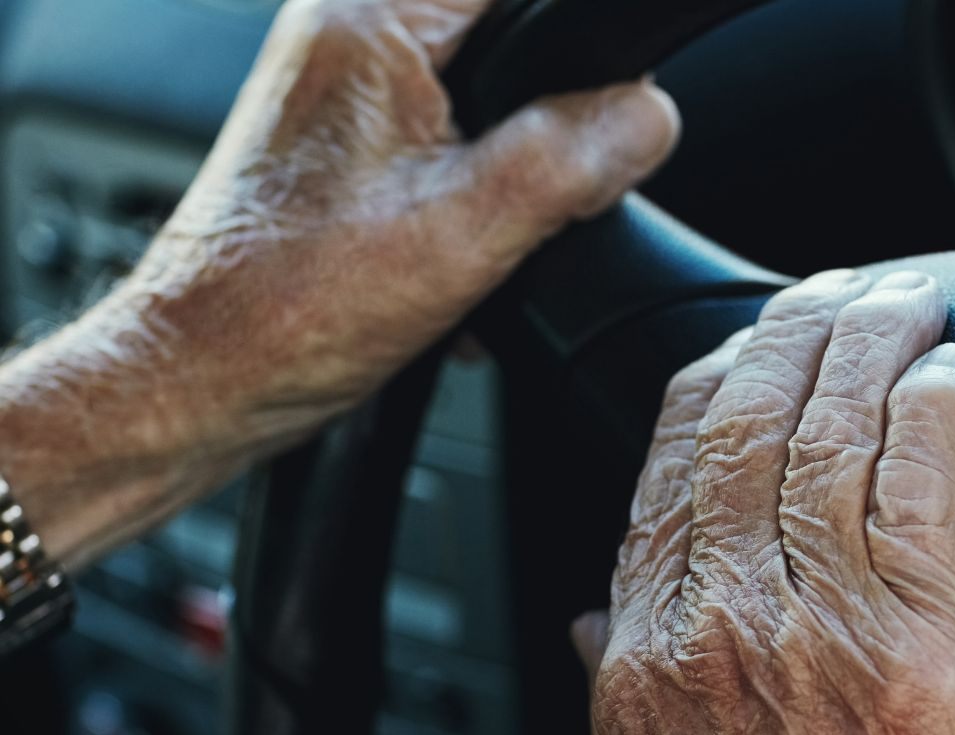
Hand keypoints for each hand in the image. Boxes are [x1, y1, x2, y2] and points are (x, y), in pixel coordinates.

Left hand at [0, 0, 677, 566]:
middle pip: (513, 51)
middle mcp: (348, 37)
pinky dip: (471, 202)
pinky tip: (453, 259)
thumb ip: (568, 160)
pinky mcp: (344, 147)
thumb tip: (648, 114)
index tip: (587, 134)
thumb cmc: (289, 309)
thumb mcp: (466, 233)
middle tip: (517, 210)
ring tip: (473, 240)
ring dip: (507, 180)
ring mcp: (343, 92)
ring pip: (485, 108)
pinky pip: (446, 147)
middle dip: (544, 136)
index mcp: (372, 21)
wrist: (206, 378)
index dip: (582, 61)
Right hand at [575, 270, 954, 734]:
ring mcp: (825, 627)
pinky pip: (931, 484)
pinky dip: (940, 410)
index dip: (718, 378)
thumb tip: (605, 615)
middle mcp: (723, 619)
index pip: (671, 463)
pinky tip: (952, 375)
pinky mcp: (932, 651)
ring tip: (904, 303)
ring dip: (874, 343)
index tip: (753, 344)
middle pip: (752, 419)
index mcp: (647, 649)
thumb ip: (621, 685)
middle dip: (797, 330)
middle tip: (838, 291)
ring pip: (839, 431)